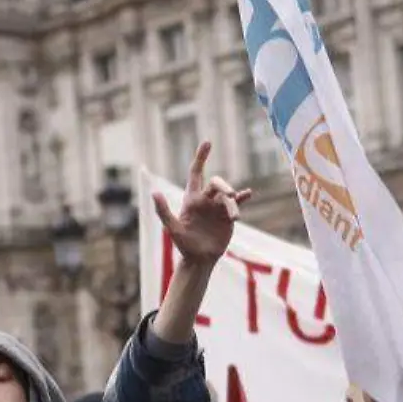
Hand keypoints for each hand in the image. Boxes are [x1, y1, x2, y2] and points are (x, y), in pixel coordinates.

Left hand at [154, 142, 251, 267]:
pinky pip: (237, 203)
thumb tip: (154, 193)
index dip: (201, 158)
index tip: (207, 142)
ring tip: (234, 217)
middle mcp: (206, 200)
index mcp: (192, 199)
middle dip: (223, 186)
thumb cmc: (184, 244)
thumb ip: (163, 211)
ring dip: (233, 203)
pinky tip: (248, 193)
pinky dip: (242, 197)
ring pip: (229, 196)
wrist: (200, 259)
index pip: (196, 173)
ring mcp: (218, 207)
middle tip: (229, 195)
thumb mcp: (172, 228)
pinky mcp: (228, 216)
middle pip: (217, 184)